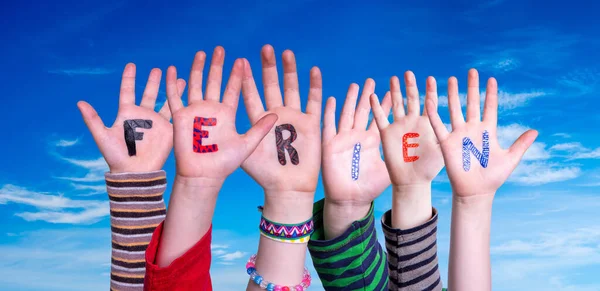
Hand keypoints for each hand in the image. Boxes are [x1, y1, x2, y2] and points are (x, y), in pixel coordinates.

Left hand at [78, 64, 185, 172]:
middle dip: (154, 81)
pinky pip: (175, 114)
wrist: (135, 173)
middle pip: (149, 93)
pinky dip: (181, 104)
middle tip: (160, 69)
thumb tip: (79, 102)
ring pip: (164, 101)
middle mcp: (142, 116)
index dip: (129, 78)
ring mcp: (156, 123)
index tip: (132, 65)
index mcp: (127, 113)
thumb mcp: (103, 136)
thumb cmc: (117, 156)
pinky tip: (187, 95)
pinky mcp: (167, 131)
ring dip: (171, 89)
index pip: (128, 91)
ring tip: (179, 78)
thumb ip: (93, 119)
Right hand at [167, 47, 277, 181]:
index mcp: (227, 113)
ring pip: (195, 84)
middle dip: (217, 65)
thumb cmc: (225, 164)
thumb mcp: (247, 144)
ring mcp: (195, 112)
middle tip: (220, 49)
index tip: (241, 60)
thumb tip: (277, 115)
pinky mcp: (180, 117)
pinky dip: (172, 84)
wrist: (203, 176)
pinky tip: (171, 70)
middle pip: (214, 81)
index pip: (232, 89)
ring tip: (201, 53)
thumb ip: (260, 129)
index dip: (236, 75)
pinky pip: (174, 97)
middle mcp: (211, 109)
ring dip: (197, 69)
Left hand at [240, 45, 321, 193]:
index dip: (247, 79)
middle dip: (269, 67)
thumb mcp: (247, 151)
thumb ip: (240, 130)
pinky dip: (314, 86)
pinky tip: (312, 70)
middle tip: (266, 48)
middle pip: (273, 85)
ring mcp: (295, 117)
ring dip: (290, 71)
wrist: (287, 187)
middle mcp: (277, 114)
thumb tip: (224, 114)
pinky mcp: (311, 123)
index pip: (252, 95)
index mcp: (260, 120)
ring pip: (292, 88)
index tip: (240, 61)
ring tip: (286, 53)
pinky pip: (314, 101)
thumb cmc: (265, 173)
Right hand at [322, 79, 391, 206]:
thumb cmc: (371, 188)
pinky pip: (330, 126)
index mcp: (375, 140)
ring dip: (351, 100)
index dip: (388, 102)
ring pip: (348, 114)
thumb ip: (402, 157)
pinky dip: (329, 113)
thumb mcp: (390, 169)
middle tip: (374, 80)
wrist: (351, 200)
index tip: (394, 87)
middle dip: (369, 95)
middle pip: (365, 110)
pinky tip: (331, 99)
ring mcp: (345, 139)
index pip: (382, 116)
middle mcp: (360, 136)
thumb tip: (423, 148)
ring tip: (356, 85)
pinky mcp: (332, 145)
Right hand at [370, 72, 444, 185]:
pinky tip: (372, 96)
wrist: (412, 180)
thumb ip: (440, 133)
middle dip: (410, 85)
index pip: (428, 102)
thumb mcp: (440, 149)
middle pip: (410, 99)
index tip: (430, 78)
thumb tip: (445, 118)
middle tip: (408, 72)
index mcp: (426, 123)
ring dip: (394, 92)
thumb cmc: (429, 167)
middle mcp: (412, 122)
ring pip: (395, 104)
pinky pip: (380, 118)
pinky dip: (377, 108)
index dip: (429, 90)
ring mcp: (398, 127)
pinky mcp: (386, 134)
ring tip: (393, 78)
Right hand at [425, 69, 537, 196]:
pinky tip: (431, 101)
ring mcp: (459, 135)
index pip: (490, 108)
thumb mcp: (510, 159)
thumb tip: (536, 131)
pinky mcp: (447, 143)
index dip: (491, 94)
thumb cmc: (493, 177)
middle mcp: (473, 129)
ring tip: (451, 80)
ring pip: (455, 110)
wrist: (475, 192)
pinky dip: (434, 115)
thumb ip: (521, 144)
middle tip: (471, 72)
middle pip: (472, 103)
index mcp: (488, 131)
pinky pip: (439, 126)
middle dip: (471, 88)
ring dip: (453, 95)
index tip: (491, 79)